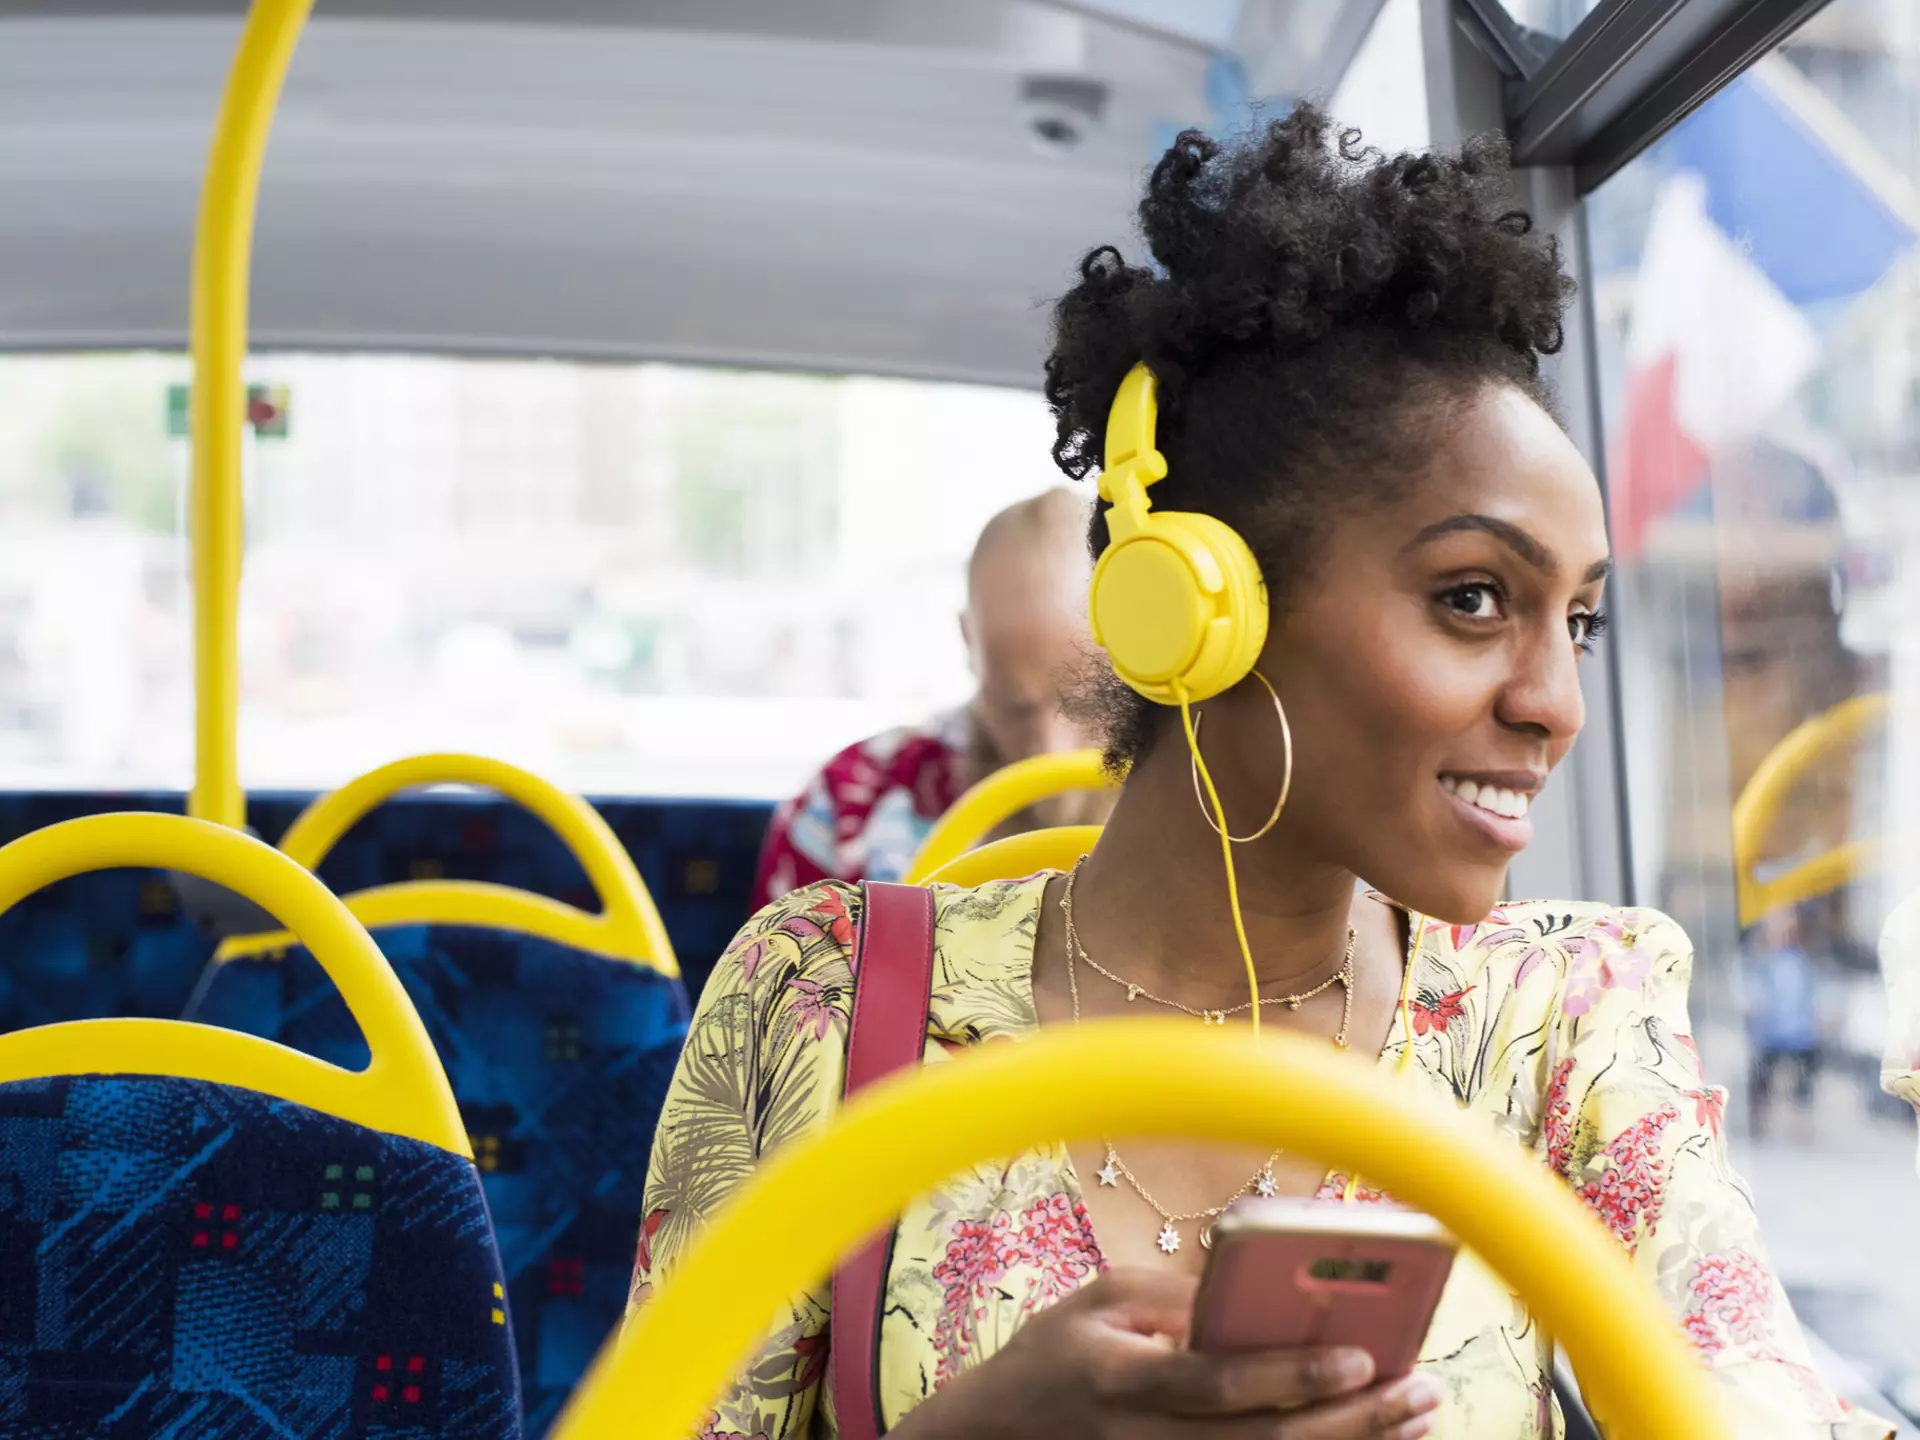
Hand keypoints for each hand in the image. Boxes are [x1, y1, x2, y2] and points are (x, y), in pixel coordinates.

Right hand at [892, 1266, 1441, 1437]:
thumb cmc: (1052, 1357)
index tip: (1359, 1357)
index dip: (1291, 1375)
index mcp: (1125, 1380)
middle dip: (1353, 1420)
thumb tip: (1257, 1292)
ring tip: (1413, 1417)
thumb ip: (1174, 1296)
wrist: (995, 1437)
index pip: (1219, 1383)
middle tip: (1419, 1390)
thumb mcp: (1098, 1302)